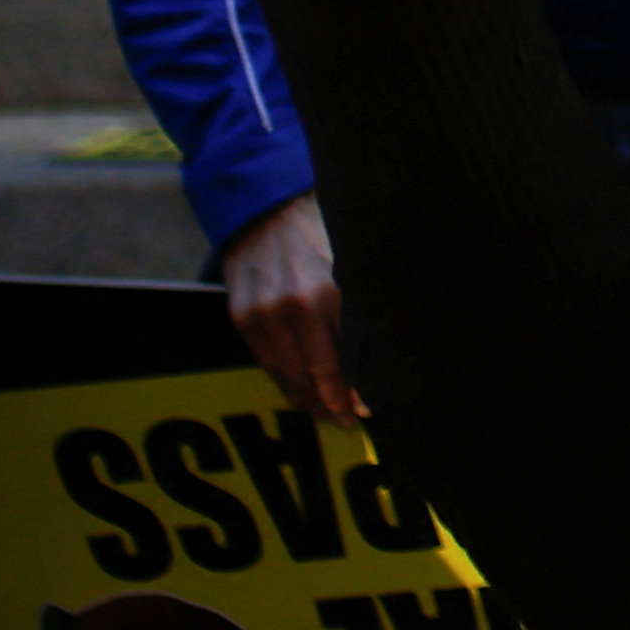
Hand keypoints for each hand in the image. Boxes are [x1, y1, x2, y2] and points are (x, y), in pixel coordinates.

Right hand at [218, 193, 355, 421]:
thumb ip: (365, 305)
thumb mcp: (355, 261)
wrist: (269, 208)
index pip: (349, 359)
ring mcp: (265, 313)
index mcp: (334, 290)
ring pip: (290, 376)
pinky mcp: (242, 316)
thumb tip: (387, 352)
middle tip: (350, 422)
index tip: (370, 409)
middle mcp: (297, 305)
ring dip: (309, 400)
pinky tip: (302, 391)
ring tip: (328, 414)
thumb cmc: (324, 232)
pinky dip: (285, 381)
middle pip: (320, 375)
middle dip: (336, 405)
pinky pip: (266, 363)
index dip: (359, 390)